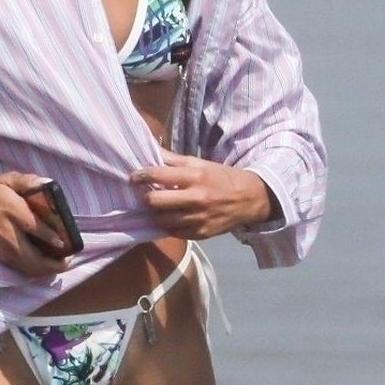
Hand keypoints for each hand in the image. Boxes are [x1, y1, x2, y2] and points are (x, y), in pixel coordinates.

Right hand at [0, 172, 69, 276]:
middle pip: (35, 259)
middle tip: (68, 258)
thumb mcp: (7, 180)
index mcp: (13, 212)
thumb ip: (28, 181)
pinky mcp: (2, 257)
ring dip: (47, 270)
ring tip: (60, 264)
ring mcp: (5, 250)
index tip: (63, 242)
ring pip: (30, 268)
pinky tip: (45, 266)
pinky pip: (23, 269)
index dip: (51, 237)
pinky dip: (37, 271)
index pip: (34, 228)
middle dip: (55, 264)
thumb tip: (48, 183)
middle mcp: (10, 235)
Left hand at [129, 150, 274, 237]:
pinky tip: (173, 217)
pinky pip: (173, 232)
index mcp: (196, 177)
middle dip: (147, 197)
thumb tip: (150, 150)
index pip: (159, 175)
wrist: (250, 199)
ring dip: (157, 213)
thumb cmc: (221, 178)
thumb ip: (174, 160)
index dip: (141, 176)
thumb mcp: (200, 164)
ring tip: (161, 206)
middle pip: (155, 202)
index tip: (133, 177)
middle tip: (148, 194)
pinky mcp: (201, 234)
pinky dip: (169, 224)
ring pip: (161, 219)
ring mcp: (198, 219)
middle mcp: (197, 199)